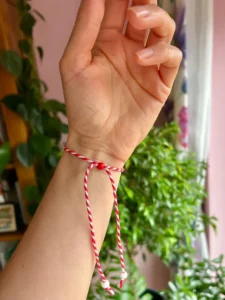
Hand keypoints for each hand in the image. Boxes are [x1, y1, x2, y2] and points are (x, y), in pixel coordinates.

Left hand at [60, 0, 181, 165]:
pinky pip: (170, 58)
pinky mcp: (160, 82)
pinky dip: (161, 52)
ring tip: (138, 21)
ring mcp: (146, 65)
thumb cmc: (82, 105)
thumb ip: (85, 28)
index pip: (118, 7)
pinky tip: (142, 59)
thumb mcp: (74, 63)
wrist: (98, 140)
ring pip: (162, 30)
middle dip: (145, 0)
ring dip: (155, 19)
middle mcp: (128, 49)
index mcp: (107, 41)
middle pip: (145, 13)